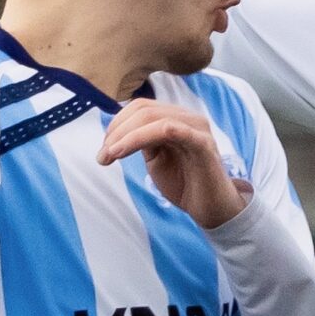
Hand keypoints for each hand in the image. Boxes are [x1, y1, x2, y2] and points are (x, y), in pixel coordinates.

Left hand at [99, 101, 250, 229]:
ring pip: (153, 118)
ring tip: (109, 155)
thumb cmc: (185, 183)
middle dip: (117, 131)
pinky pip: (171, 130)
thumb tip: (114, 135)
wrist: (211, 208)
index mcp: (176, 118)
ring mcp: (197, 128)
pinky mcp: (202, 143)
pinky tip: (124, 151)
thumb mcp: (157, 158)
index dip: (117, 123)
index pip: (141, 107)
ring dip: (124, 136)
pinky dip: (142, 137)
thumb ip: (141, 141)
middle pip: (144, 109)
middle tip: (103, 156)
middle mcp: (187, 117)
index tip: (104, 148)